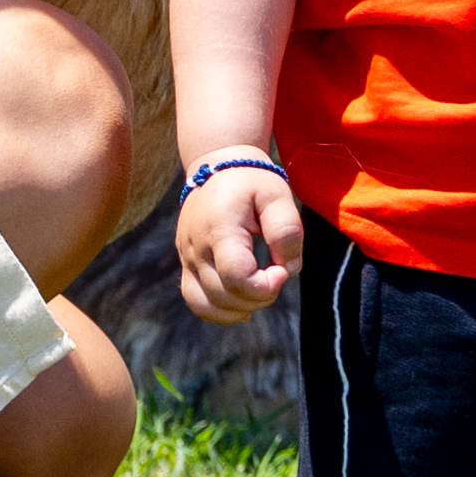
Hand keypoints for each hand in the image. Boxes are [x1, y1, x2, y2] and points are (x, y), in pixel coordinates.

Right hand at [176, 156, 301, 316]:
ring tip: (261, 291)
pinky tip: (243, 306)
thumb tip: (289, 269)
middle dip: (259, 297)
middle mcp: (196, 246)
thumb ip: (286, 230)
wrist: (217, 164)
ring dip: (239, 309)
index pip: (236, 276)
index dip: (265, 285)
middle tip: (277, 275)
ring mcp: (187, 257)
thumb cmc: (251, 181)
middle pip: (224, 295)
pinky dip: (219, 311)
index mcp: (218, 228)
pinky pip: (196, 301)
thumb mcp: (277, 195)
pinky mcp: (186, 264)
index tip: (282, 269)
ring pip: (206, 305)